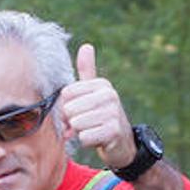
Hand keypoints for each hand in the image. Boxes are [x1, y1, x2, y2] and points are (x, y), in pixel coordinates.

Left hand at [60, 43, 135, 169]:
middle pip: (69, 110)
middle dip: (72, 121)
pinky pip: (84, 138)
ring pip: (76, 124)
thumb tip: (86, 46)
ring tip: (93, 130)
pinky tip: (98, 139)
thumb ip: (87, 71)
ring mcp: (113, 113)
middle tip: (86, 123)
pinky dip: (87, 142)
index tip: (79, 111)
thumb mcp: (95, 92)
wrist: (122, 143)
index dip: (67, 107)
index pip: (66, 94)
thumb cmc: (102, 115)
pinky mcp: (113, 131)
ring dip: (80, 132)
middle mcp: (109, 95)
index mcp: (102, 84)